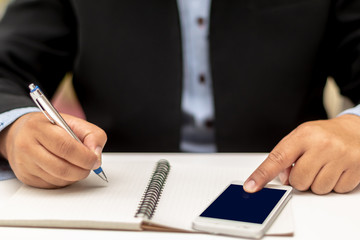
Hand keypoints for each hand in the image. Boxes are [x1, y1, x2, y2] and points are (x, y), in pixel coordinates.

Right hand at [0, 112, 106, 187]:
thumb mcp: (74, 122)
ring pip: (58, 179)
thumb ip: (92, 135)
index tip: (95, 160)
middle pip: (61, 168)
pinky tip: (66, 169)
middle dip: (82, 170)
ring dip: (75, 176)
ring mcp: (25, 164)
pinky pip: (53, 185)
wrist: (22, 133)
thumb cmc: (51, 127)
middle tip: (91, 166)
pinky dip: (65, 180)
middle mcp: (27, 146)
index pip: (65, 147)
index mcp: (39, 128)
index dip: (85, 157)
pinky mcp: (26, 177)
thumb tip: (96, 155)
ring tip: (78, 165)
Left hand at [244, 114, 359, 194]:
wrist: (356, 130)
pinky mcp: (355, 168)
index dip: (262, 175)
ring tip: (324, 166)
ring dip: (317, 183)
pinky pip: (336, 190)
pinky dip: (334, 184)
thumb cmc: (324, 135)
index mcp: (304, 135)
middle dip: (300, 178)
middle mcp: (322, 145)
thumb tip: (281, 178)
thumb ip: (285, 156)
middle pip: (298, 181)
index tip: (251, 186)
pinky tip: (336, 169)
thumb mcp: (300, 137)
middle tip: (308, 166)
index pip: (278, 158)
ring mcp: (340, 157)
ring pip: (317, 189)